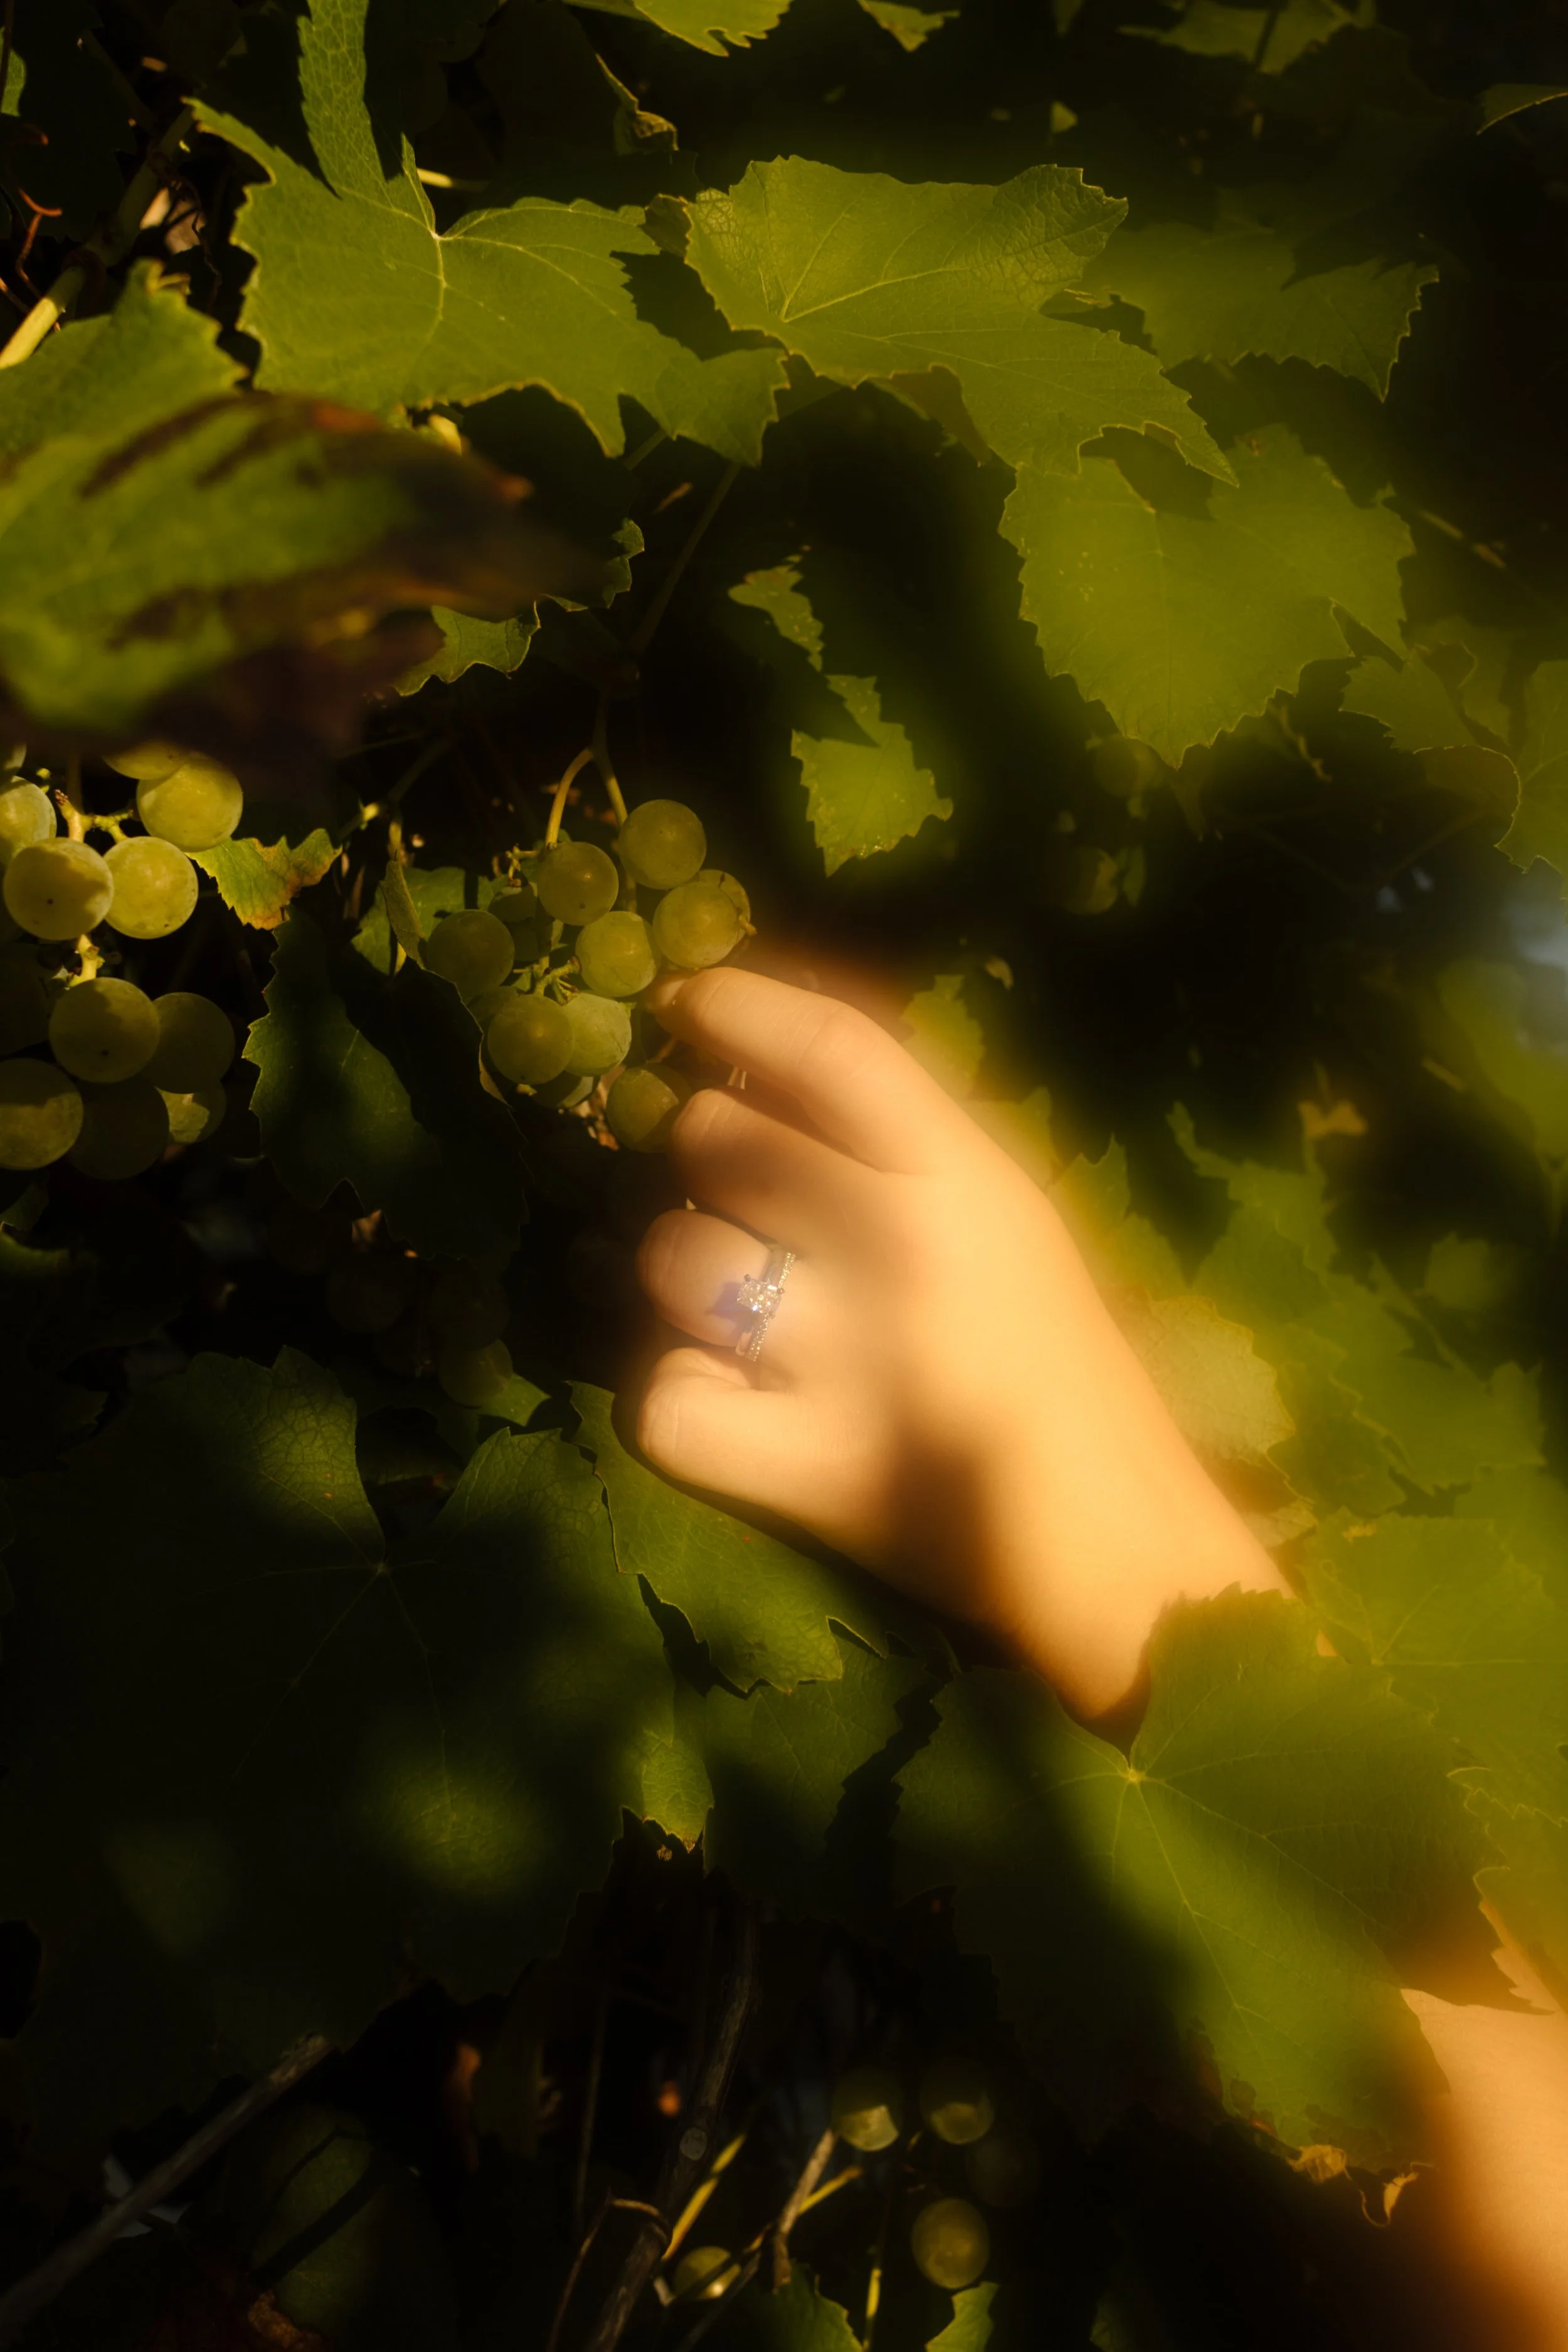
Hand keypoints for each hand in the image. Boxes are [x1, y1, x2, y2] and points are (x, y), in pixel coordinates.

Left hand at [634, 967, 1283, 1718]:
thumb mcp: (1008, 1214)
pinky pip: (662, 1400)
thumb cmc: (1058, 1362)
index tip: (683, 1002)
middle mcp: (898, 1243)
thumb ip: (904, 1140)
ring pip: (671, 1258)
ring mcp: (839, 1357)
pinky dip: (678, 1401)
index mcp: (963, 1173)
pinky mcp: (792, 1465)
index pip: (829, 1047)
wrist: (1113, 1535)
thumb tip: (757, 1067)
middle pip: (717, 1138)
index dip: (737, 1007)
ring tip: (736, 1310)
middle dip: (705, 1160)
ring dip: (680, 1278)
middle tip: (740, 1201)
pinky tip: (726, 1401)